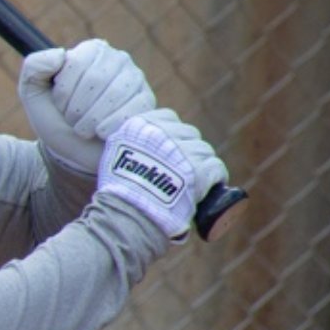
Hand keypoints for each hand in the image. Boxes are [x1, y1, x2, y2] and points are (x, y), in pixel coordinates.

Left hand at [18, 39, 155, 173]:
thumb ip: (34, 67)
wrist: (75, 153)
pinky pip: (132, 110)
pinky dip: (110, 126)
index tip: (60, 105)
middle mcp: (117, 59)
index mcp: (90, 51)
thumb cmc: (56, 119)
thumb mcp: (33, 93)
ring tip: (85, 128)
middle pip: (96, 78)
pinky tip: (103, 133)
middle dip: (77, 108)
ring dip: (92, 119)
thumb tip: (60, 55)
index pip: (76, 64)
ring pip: (115, 94)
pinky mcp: (148, 102)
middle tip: (73, 121)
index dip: (63, 92)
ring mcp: (136, 79)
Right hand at [96, 110, 227, 238]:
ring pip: (204, 150)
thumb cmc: (118, 192)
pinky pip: (216, 167)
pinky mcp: (200, 169)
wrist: (128, 212)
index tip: (173, 147)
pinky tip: (212, 185)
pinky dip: (216, 177)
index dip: (173, 133)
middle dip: (188, 148)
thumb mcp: (113, 156)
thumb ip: (129, 146)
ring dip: (202, 162)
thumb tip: (140, 150)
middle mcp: (163, 133)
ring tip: (196, 179)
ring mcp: (183, 150)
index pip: (168, 117)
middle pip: (188, 133)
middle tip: (184, 166)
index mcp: (139, 126)